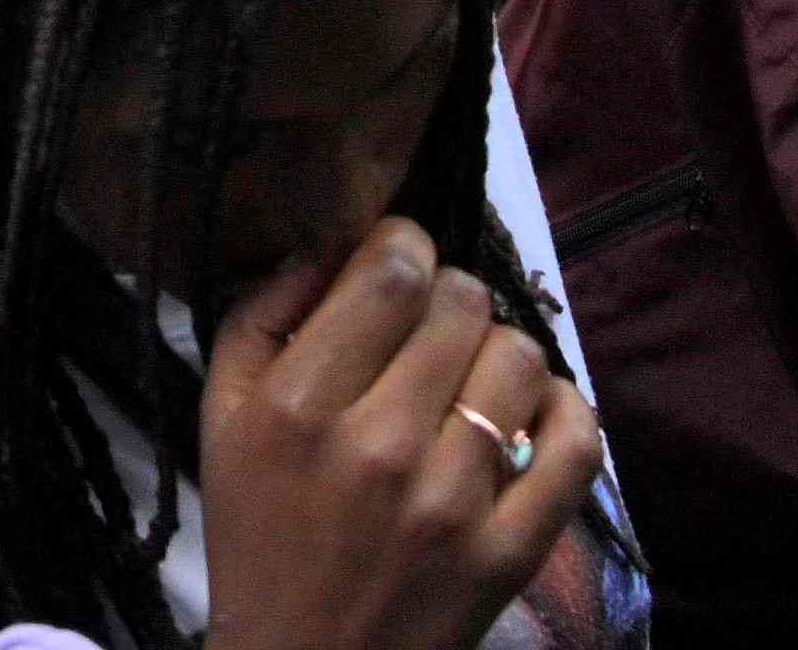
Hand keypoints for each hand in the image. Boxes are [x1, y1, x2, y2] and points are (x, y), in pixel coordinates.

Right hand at [198, 223, 611, 649]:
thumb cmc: (258, 538)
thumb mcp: (221, 420)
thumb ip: (260, 316)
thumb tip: (332, 244)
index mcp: (298, 408)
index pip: (393, 271)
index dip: (404, 246)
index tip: (396, 267)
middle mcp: (378, 447)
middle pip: (462, 302)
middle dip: (447, 298)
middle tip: (428, 332)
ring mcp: (453, 504)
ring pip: (520, 358)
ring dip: (497, 353)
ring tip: (469, 382)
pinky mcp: (510, 554)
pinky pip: (576, 445)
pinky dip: (565, 412)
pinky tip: (530, 416)